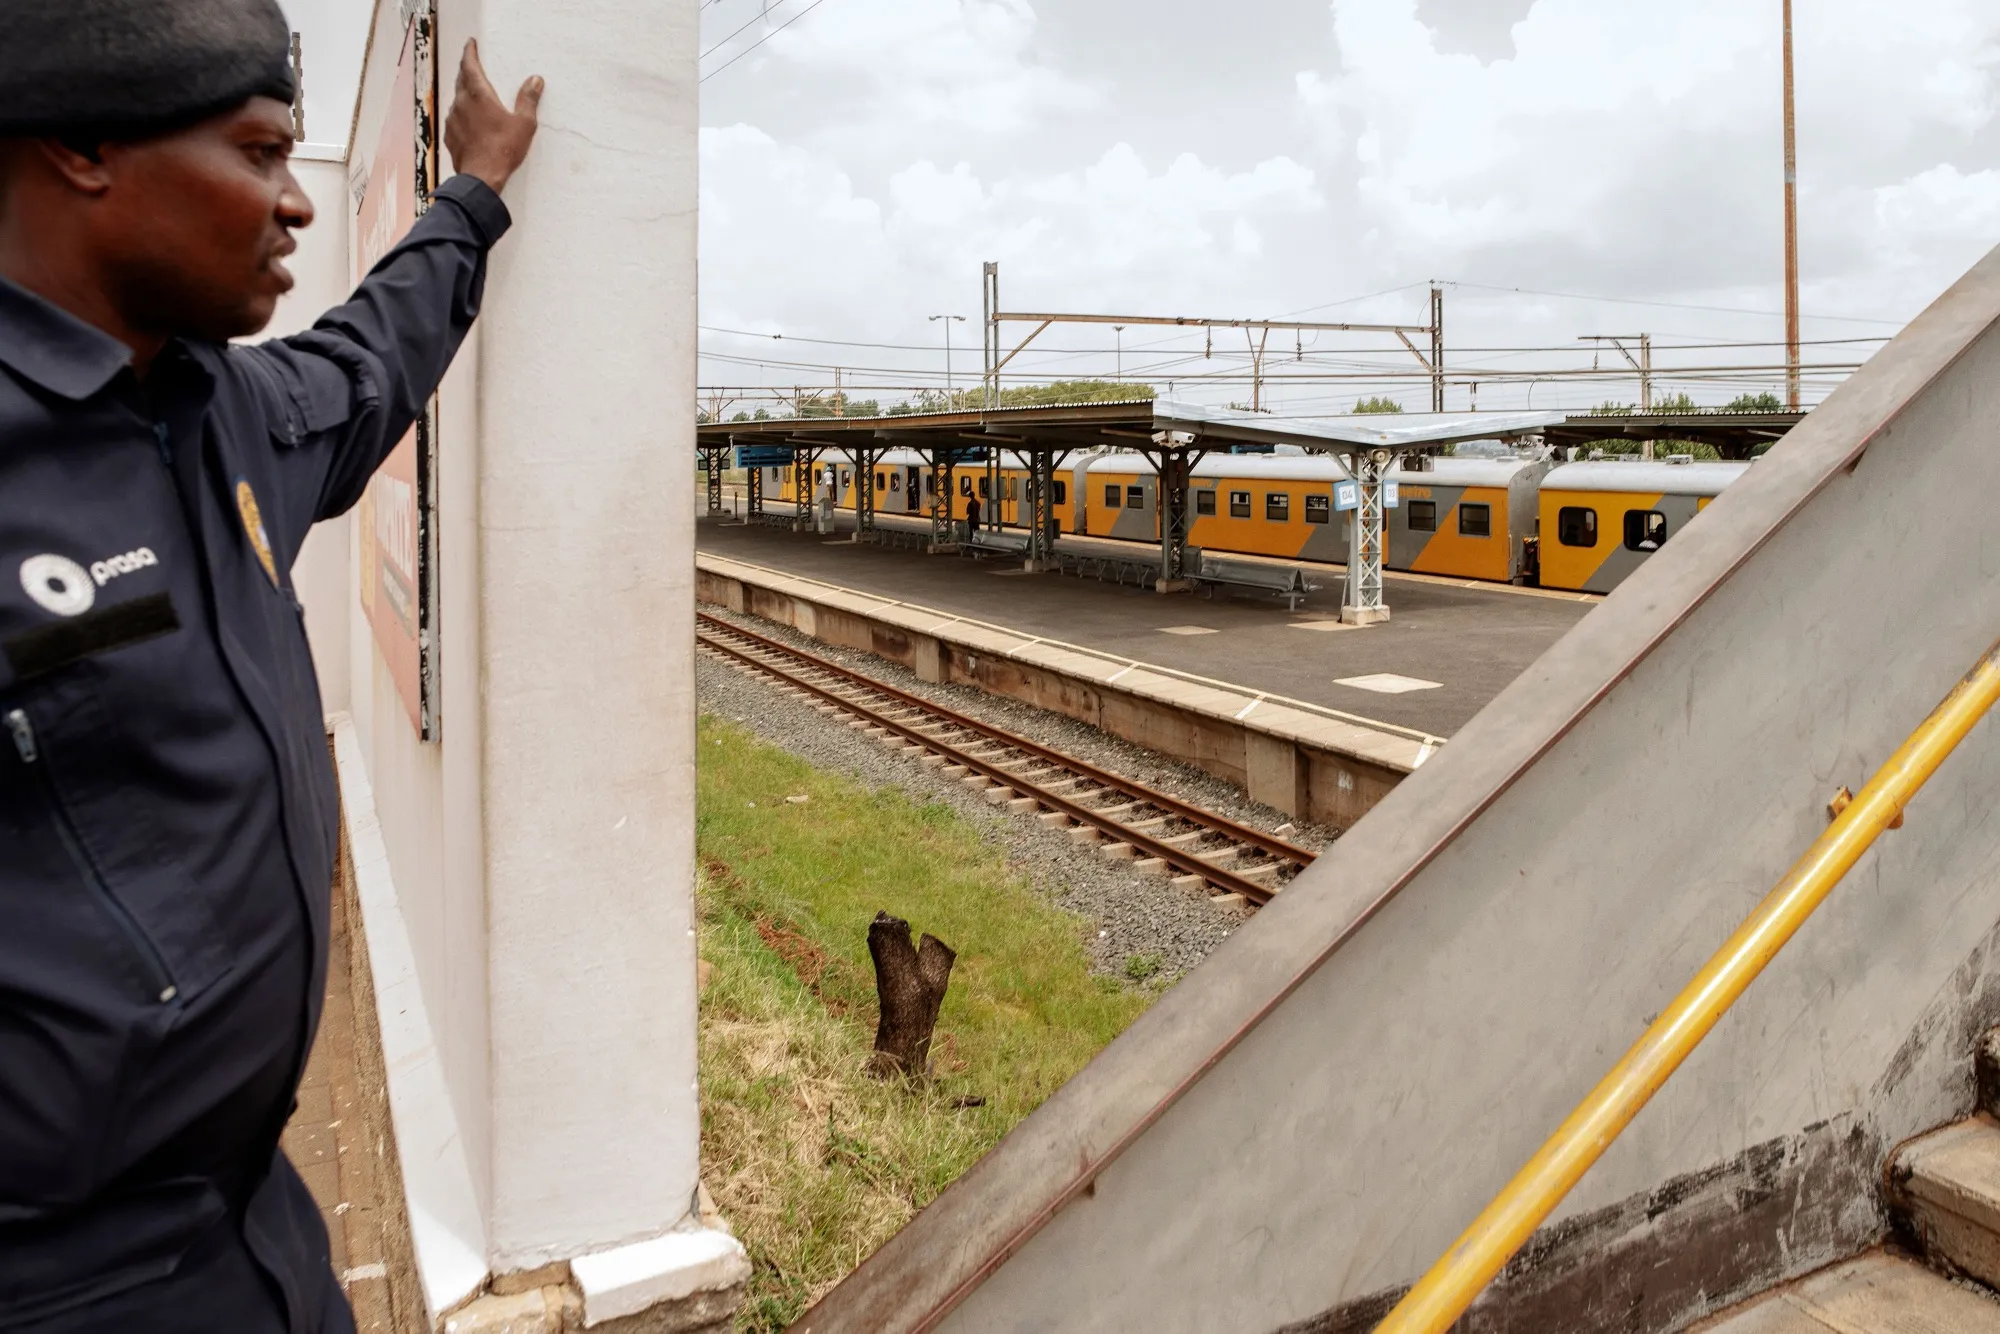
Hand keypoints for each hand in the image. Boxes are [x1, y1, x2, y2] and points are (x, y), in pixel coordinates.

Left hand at [444, 39, 542, 194]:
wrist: (481, 178)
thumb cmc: (503, 150)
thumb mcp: (524, 124)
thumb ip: (528, 100)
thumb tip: (535, 80)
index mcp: (478, 94)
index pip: (469, 65)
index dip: (469, 52)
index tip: (470, 44)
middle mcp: (461, 102)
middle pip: (460, 79)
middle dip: (466, 70)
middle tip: (472, 65)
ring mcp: (453, 119)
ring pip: (457, 99)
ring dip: (464, 93)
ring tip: (474, 95)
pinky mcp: (450, 135)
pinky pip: (455, 118)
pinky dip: (462, 113)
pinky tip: (470, 121)